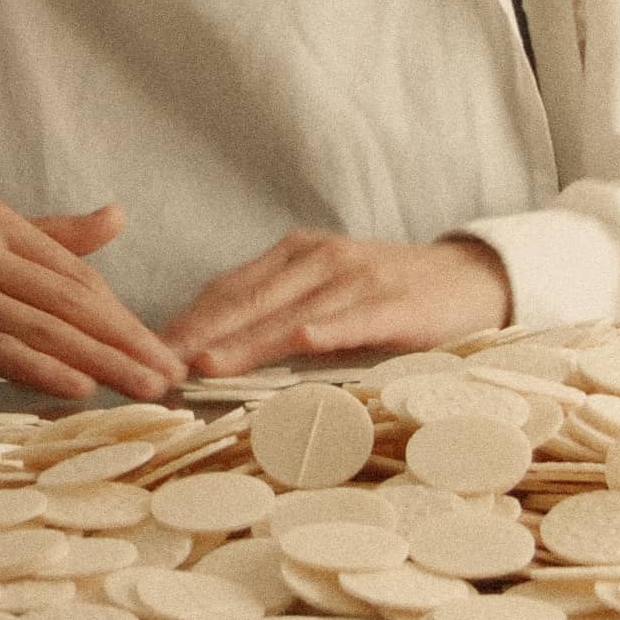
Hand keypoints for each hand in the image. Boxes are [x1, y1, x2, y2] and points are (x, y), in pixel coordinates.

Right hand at [0, 198, 184, 400]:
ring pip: (46, 325)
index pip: (76, 273)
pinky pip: (2, 347)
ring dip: (103, 361)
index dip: (123, 315)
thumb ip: (48, 236)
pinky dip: (44, 368)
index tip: (159, 350)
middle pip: (71, 298)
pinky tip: (80, 387)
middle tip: (172, 375)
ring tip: (145, 390)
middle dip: (128, 339)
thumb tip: (118, 217)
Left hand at [158, 232, 510, 376]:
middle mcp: (319, 259)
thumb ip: (278, 314)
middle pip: (248, 299)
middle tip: (158, 364)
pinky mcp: (395, 303)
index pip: (229, 288)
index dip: (188, 319)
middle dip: (199, 332)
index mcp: (296, 255)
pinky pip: (354, 318)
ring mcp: (357, 279)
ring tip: (206, 363)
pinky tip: (301, 341)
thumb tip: (214, 352)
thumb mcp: (326, 292)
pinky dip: (326, 328)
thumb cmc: (387, 294)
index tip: (147, 350)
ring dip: (245, 339)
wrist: (471, 279)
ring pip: (289, 312)